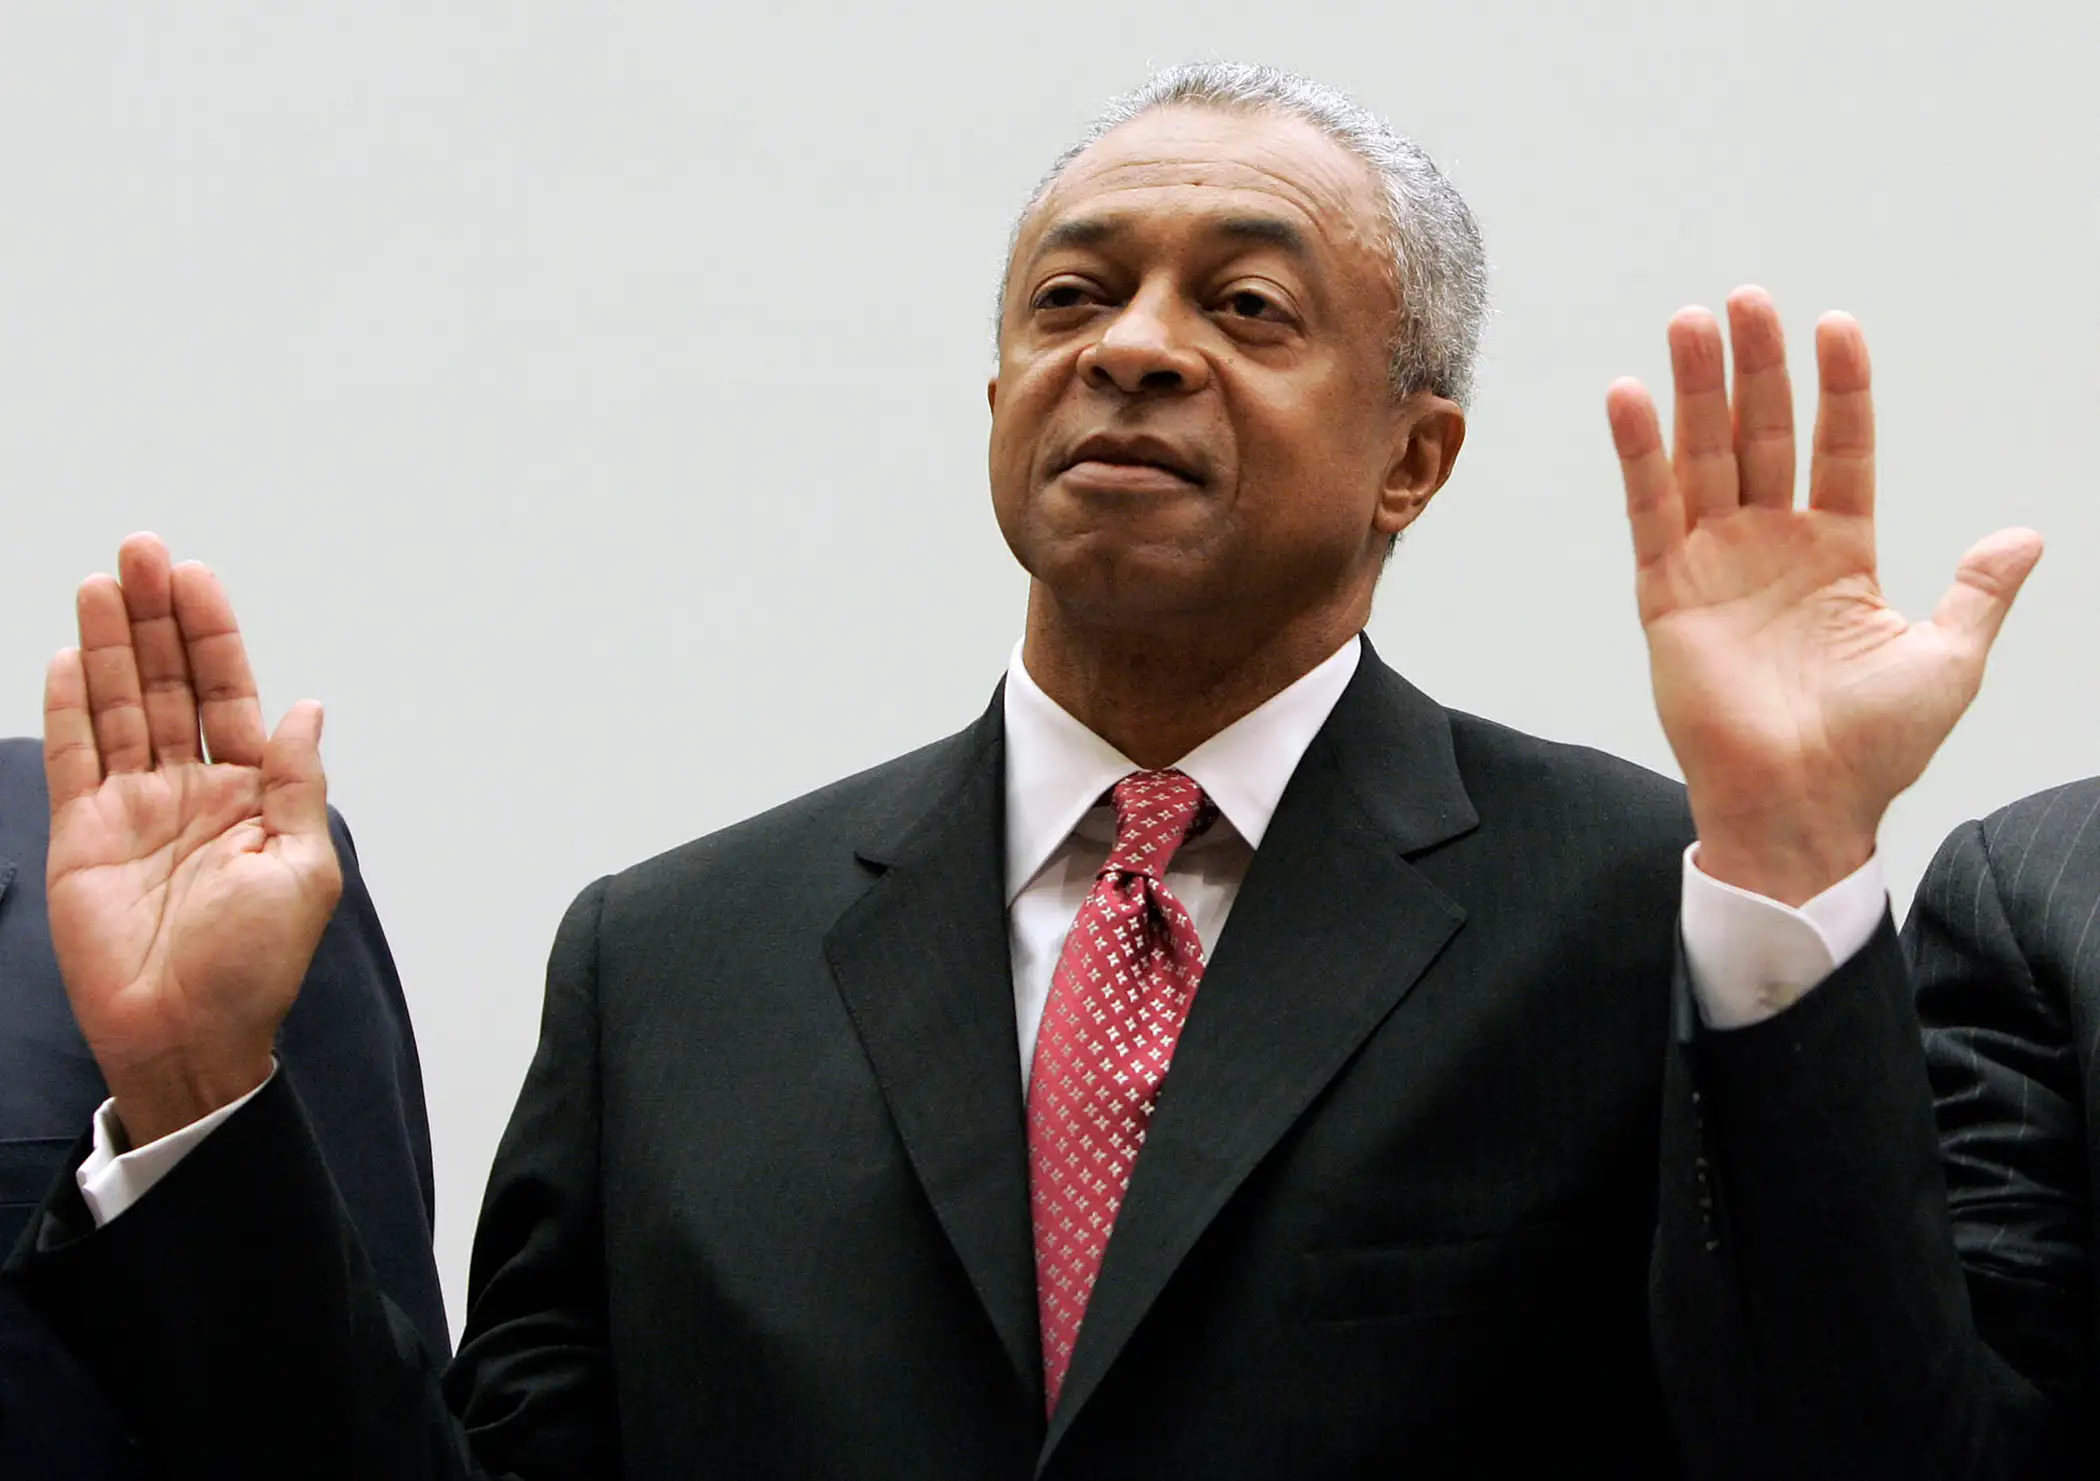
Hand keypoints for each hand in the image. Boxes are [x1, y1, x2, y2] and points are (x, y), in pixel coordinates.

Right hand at [44, 533, 340, 1145]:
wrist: (187, 1035)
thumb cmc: (255, 966)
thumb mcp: (302, 868)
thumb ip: (298, 783)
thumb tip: (308, 706)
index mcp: (252, 794)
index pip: (228, 694)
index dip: (212, 635)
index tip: (195, 577)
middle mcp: (191, 789)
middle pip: (168, 684)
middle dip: (155, 618)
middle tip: (141, 552)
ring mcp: (133, 808)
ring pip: (118, 707)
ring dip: (110, 645)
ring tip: (102, 582)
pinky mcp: (83, 836)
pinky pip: (74, 759)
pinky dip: (71, 708)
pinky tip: (71, 656)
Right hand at [1608, 287, 2042, 905]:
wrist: (1804, 807)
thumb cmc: (1874, 748)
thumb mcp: (1948, 660)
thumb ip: (1978, 591)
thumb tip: (2024, 534)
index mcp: (1840, 554)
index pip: (1839, 450)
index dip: (1840, 390)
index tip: (1835, 324)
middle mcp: (1771, 547)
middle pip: (1761, 436)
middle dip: (1755, 367)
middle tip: (1746, 299)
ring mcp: (1715, 566)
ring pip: (1703, 459)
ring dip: (1695, 391)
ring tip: (1691, 321)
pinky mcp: (1667, 596)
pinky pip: (1650, 513)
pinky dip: (1638, 455)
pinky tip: (1632, 397)